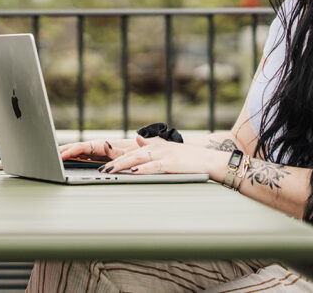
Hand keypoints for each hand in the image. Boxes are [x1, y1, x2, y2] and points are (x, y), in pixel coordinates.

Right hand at [59, 137, 136, 161]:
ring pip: (76, 150)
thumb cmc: (133, 152)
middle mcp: (95, 145)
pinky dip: (71, 155)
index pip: (80, 148)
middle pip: (75, 147)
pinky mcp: (95, 153)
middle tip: (48, 155)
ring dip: (65, 152)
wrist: (141, 149)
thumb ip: (114, 153)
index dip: (69, 152)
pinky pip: (80, 154)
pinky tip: (66, 158)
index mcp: (99, 145)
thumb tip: (104, 149)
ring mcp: (94, 149)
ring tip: (52, 156)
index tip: (60, 156)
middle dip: (62, 151)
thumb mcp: (124, 154)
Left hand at [100, 135, 222, 175]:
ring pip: (138, 159)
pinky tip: (133, 173)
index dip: (117, 157)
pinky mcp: (171, 163)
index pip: (131, 152)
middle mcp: (157, 148)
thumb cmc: (190, 158)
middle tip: (102, 169)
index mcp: (154, 146)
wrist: (210, 160)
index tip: (105, 163)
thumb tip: (137, 139)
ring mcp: (163, 155)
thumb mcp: (167, 149)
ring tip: (110, 171)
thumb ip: (151, 145)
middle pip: (131, 155)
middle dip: (115, 162)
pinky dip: (142, 169)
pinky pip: (153, 166)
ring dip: (123, 165)